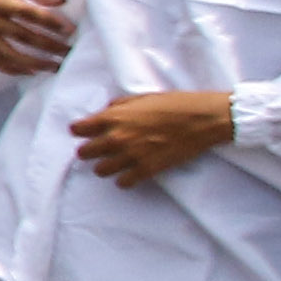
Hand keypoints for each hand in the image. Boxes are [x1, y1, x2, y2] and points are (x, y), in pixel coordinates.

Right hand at [0, 0, 74, 77]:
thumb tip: (60, 2)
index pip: (27, 14)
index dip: (49, 22)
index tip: (69, 29)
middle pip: (21, 36)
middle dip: (48, 46)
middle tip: (69, 51)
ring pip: (7, 54)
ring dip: (33, 63)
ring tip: (54, 66)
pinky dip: (12, 69)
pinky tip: (31, 71)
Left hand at [70, 87, 235, 188]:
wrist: (202, 119)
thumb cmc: (174, 104)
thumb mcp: (143, 97)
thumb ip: (120, 105)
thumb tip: (107, 110)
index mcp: (113, 117)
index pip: (78, 129)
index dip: (79, 131)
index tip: (83, 132)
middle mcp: (117, 138)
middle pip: (84, 153)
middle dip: (88, 151)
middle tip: (97, 150)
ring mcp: (131, 156)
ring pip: (101, 170)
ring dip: (104, 167)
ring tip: (113, 163)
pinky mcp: (147, 169)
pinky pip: (123, 182)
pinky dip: (124, 180)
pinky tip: (129, 174)